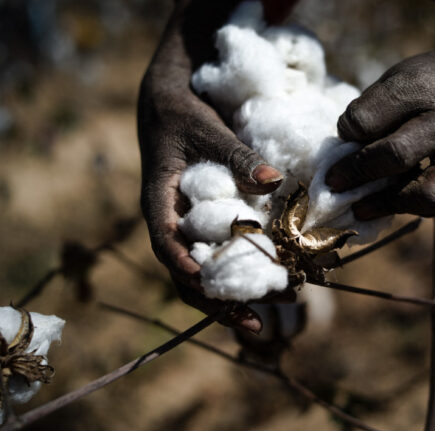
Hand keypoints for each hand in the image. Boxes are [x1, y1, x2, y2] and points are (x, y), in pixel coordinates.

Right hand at [138, 0, 286, 331]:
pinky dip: (241, 274)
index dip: (183, 264)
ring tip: (273, 311)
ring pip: (202, 275)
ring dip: (233, 297)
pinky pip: (218, 258)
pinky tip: (272, 283)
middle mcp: (170, 224)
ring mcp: (186, 229)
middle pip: (186, 275)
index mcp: (159, 203)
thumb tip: (274, 181)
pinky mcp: (203, 227)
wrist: (168, 105)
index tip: (206, 282)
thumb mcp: (206, 129)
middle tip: (256, 322)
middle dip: (218, 301)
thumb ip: (237, 155)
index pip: (165, 243)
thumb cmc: (181, 115)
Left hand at [326, 0, 434, 218]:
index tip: (331, 157)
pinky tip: (391, 200)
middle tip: (335, 186)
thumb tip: (343, 157)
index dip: (345, 141)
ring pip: (427, 198)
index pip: (369, 121)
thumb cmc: (425, 85)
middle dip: (359, 175)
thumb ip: (367, 115)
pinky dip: (409, 205)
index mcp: (423, 90)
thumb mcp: (393, 82)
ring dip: (387, 205)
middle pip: (397, 157)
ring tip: (362, 207)